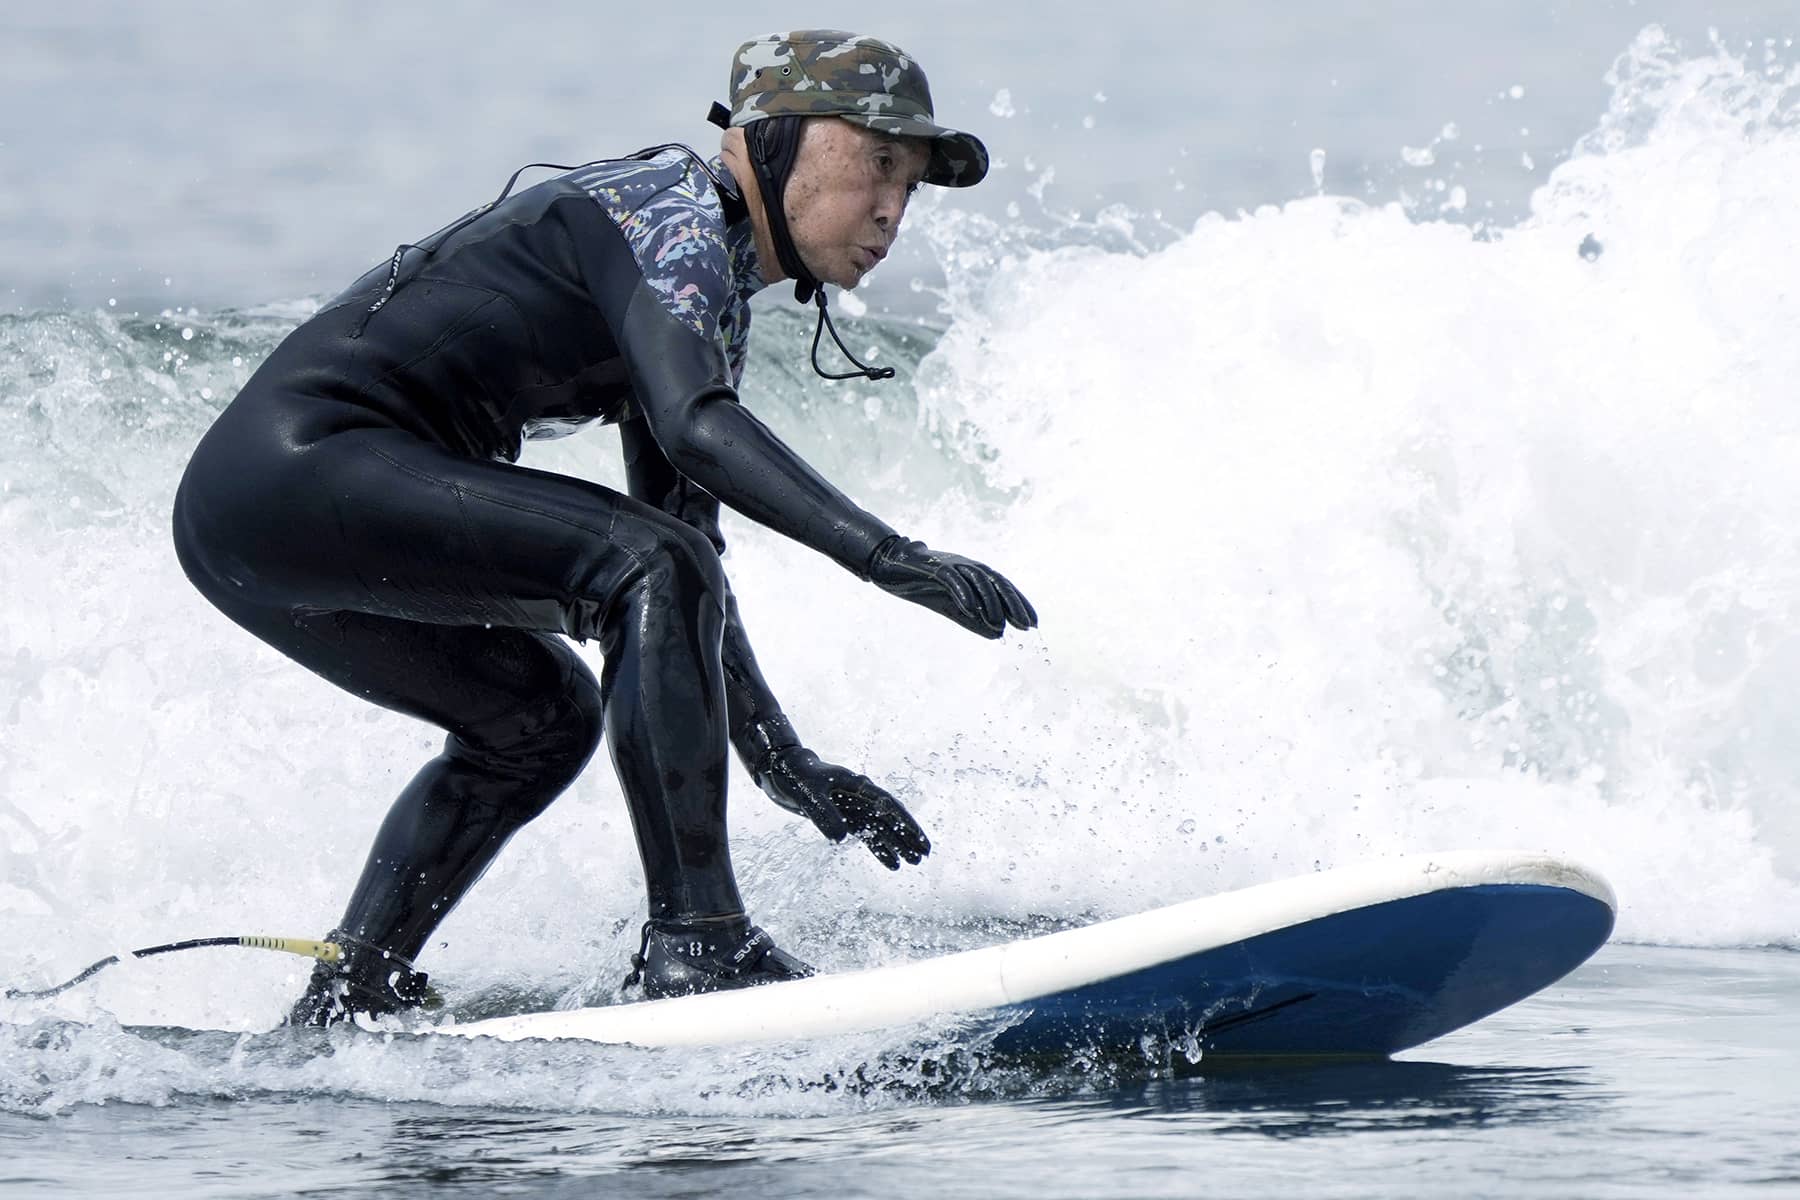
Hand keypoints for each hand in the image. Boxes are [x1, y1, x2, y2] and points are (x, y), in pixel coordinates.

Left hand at [755, 746, 929, 869]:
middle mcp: (860, 797)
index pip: (887, 806)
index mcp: (857, 785)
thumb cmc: (795, 775)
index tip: (918, 838)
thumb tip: (843, 838)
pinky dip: (879, 849)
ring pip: (881, 829)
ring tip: (913, 862)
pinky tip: (891, 863)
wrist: (781, 770)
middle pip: (890, 819)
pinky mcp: (844, 817)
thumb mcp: (808, 794)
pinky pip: (866, 835)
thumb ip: (825, 814)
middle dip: (908, 836)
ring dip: (897, 845)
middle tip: (925, 854)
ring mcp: (853, 807)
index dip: (904, 823)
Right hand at [867, 536, 1037, 639]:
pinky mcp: (933, 567)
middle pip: (997, 582)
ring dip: (990, 602)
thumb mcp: (951, 607)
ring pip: (978, 579)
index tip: (1032, 624)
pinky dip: (962, 593)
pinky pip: (952, 579)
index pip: (1002, 587)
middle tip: (1026, 626)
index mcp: (973, 573)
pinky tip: (970, 610)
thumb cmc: (923, 584)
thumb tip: (998, 635)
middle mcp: (967, 565)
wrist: (891, 564)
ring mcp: (951, 564)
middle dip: (1013, 603)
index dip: (1019, 603)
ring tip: (999, 624)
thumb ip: (973, 620)